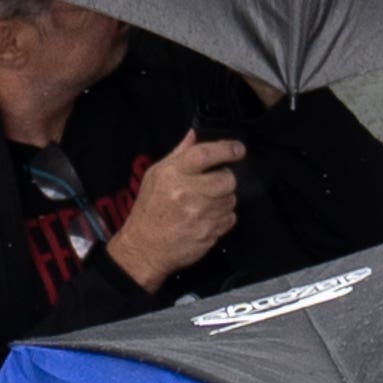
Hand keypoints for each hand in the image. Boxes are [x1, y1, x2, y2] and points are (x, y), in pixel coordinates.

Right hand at [109, 130, 245, 289]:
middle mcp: (187, 194)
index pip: (205, 154)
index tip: (238, 149)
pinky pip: (229, 219)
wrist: (144, 248)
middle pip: (227, 179)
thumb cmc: (150, 210)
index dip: (227, 149)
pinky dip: (222, 218)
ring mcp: (199, 215)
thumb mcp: (156, 176)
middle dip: (225, 179)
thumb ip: (179, 154)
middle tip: (213, 184)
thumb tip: (194, 135)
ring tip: (204, 204)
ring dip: (222, 200)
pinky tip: (205, 218)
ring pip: (230, 200)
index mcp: (173, 175)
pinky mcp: (208, 233)